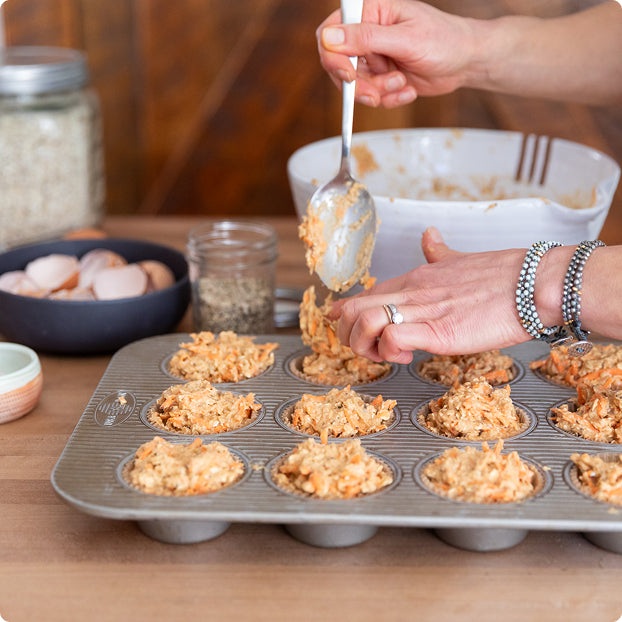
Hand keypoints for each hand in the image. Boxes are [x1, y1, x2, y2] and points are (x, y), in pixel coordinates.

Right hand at [316, 0, 476, 107]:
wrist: (466, 61)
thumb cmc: (444, 40)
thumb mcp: (405, 39)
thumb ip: (366, 38)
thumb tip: (330, 38)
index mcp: (369, 11)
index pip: (331, 32)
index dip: (334, 57)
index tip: (349, 75)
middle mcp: (367, 33)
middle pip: (339, 65)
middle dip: (359, 84)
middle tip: (375, 94)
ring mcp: (373, 57)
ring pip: (355, 85)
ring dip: (378, 92)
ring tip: (401, 84)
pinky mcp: (381, 78)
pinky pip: (371, 96)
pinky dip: (389, 99)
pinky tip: (407, 90)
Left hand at [328, 227, 529, 362]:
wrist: (533, 284)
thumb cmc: (502, 276)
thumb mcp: (460, 260)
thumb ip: (440, 252)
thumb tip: (429, 236)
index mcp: (414, 278)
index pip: (364, 294)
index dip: (347, 314)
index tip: (349, 328)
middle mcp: (411, 291)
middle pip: (353, 309)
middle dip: (347, 334)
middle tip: (367, 348)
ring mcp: (423, 310)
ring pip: (365, 321)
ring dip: (364, 345)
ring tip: (386, 355)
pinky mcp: (438, 331)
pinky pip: (393, 338)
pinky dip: (389, 353)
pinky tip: (407, 357)